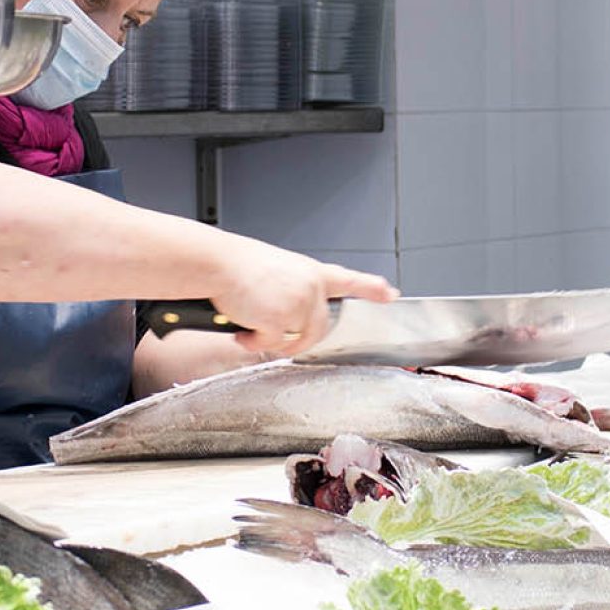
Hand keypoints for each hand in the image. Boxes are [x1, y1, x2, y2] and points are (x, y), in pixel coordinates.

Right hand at [206, 236, 397, 355]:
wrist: (218, 264)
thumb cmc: (237, 266)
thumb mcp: (275, 271)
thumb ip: (293, 290)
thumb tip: (290, 319)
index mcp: (310, 271)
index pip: (347, 280)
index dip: (370, 289)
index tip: (390, 294)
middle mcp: (311, 287)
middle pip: (318, 328)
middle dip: (296, 337)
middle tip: (267, 331)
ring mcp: (300, 304)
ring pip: (295, 339)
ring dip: (269, 338)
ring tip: (249, 322)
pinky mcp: (283, 321)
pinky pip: (273, 345)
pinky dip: (254, 342)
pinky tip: (242, 328)